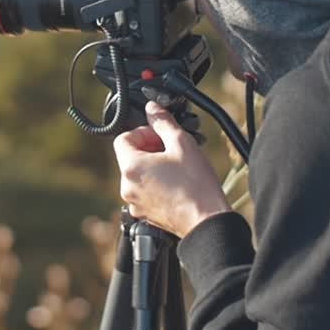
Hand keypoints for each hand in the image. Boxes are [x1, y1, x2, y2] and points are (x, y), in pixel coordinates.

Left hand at [113, 101, 232, 237]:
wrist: (206, 221)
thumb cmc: (196, 185)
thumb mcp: (182, 143)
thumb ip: (163, 122)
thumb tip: (153, 109)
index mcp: (131, 167)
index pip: (123, 138)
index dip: (142, 132)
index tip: (159, 136)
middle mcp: (128, 186)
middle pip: (130, 157)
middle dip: (149, 149)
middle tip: (171, 150)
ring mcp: (135, 202)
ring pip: (138, 174)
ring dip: (153, 166)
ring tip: (177, 167)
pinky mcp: (145, 214)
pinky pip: (145, 191)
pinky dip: (156, 183)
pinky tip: (177, 183)